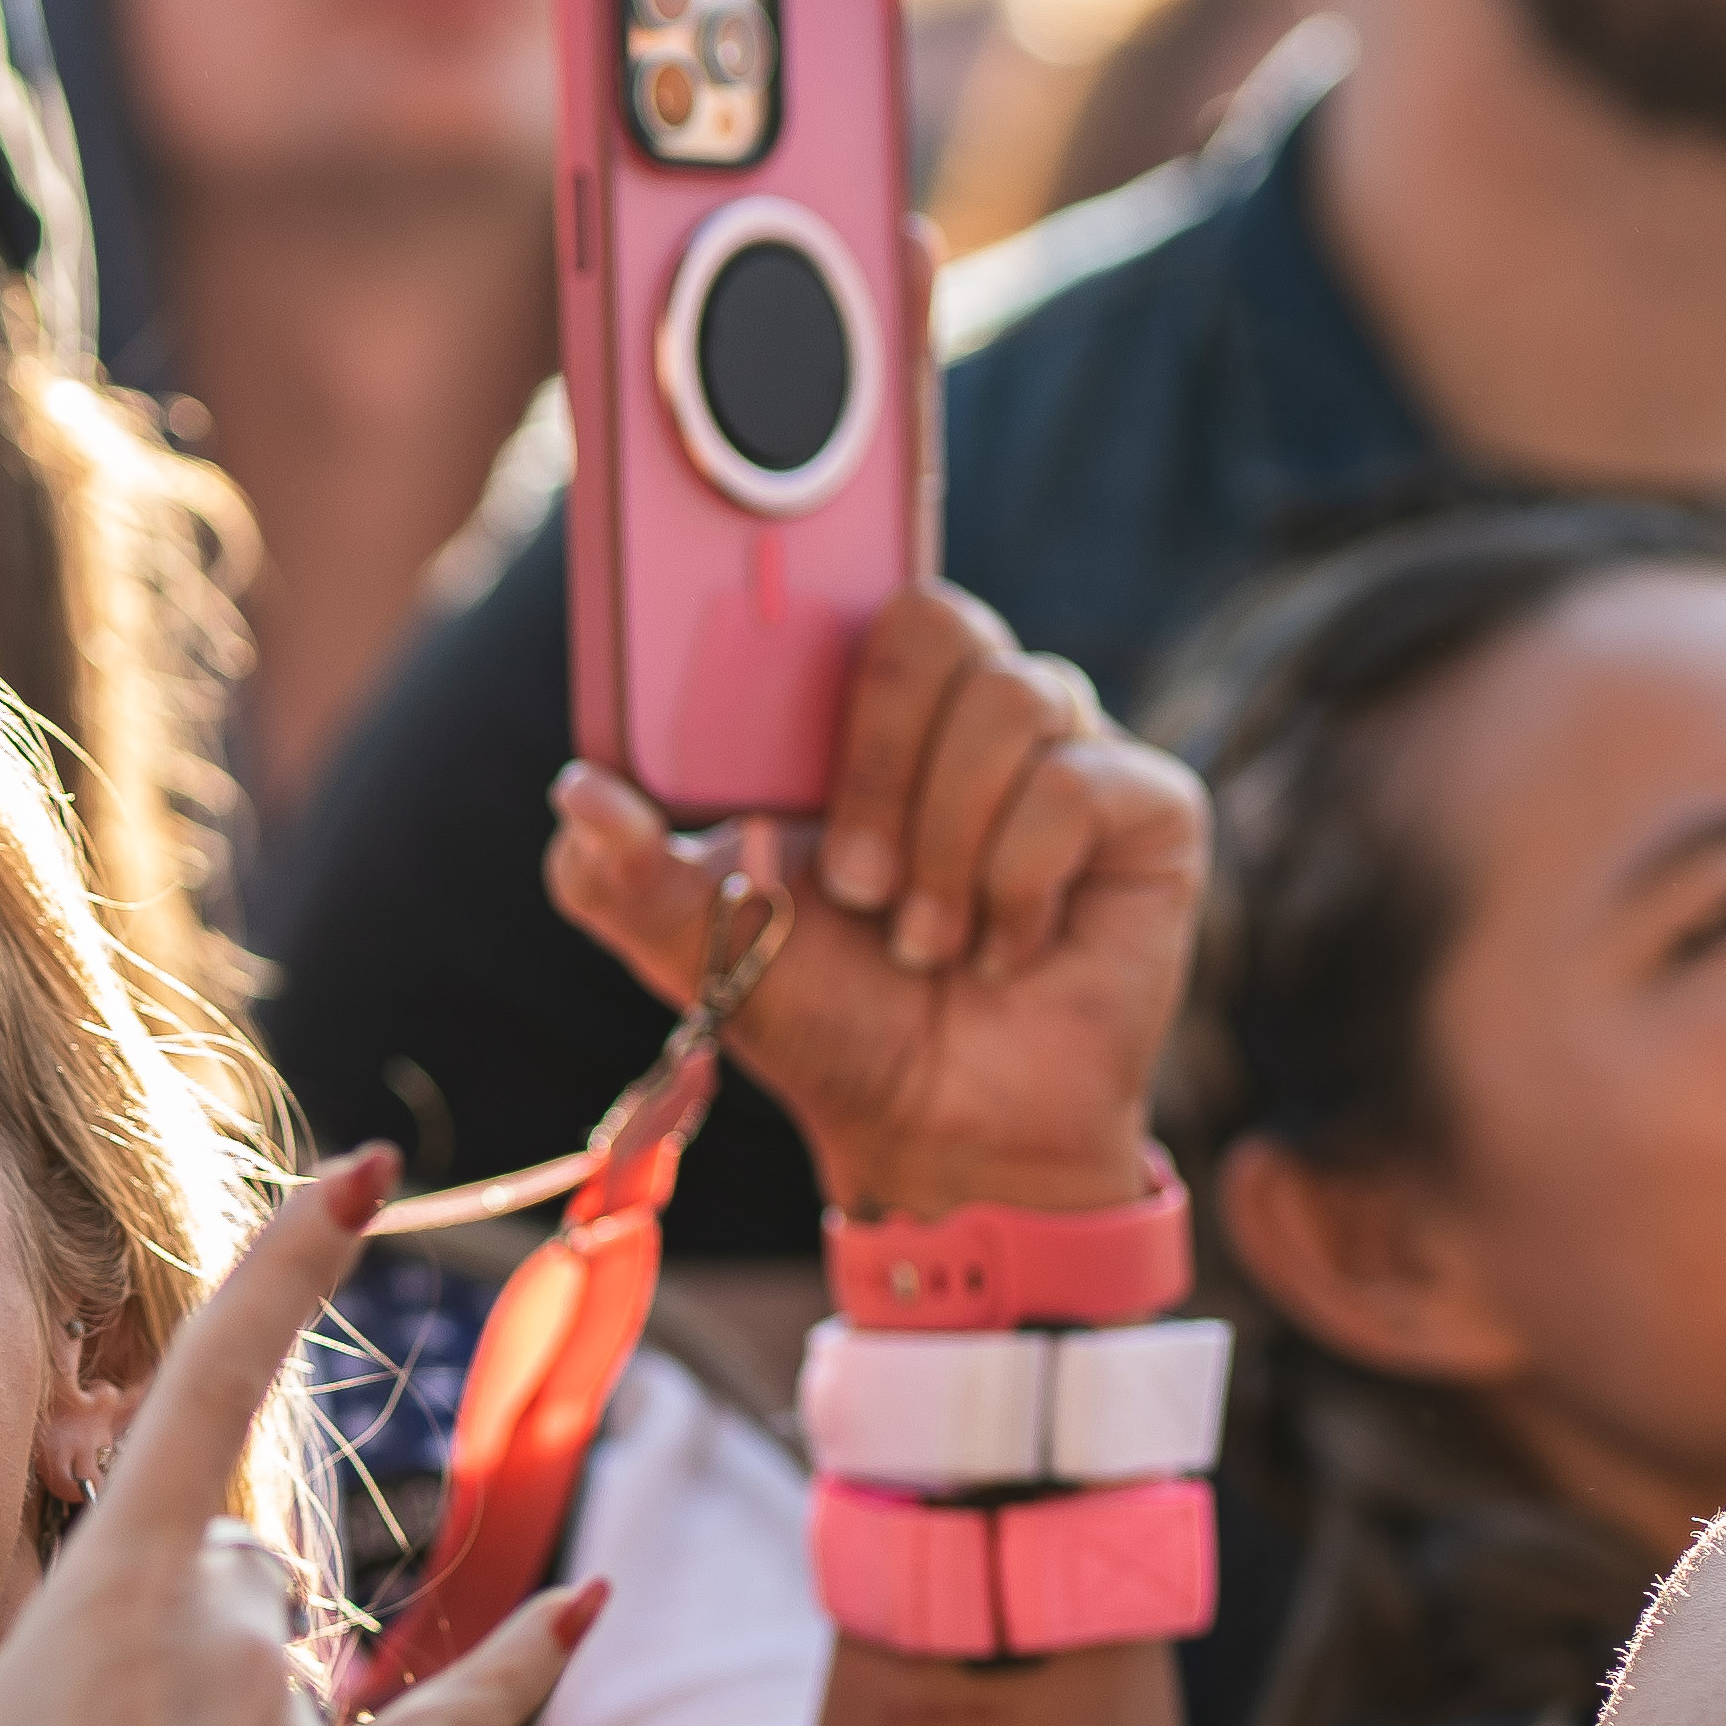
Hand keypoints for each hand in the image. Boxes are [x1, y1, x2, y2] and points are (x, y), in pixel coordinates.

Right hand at [0, 1150, 602, 1725]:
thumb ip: (2, 1709)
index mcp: (104, 1592)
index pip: (210, 1385)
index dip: (285, 1266)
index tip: (357, 1169)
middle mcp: (221, 1640)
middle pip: (241, 1565)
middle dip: (184, 1628)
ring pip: (293, 1654)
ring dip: (233, 1706)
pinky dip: (518, 1662)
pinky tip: (586, 1600)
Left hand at [547, 581, 1204, 1221]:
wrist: (945, 1131)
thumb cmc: (833, 1020)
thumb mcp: (700, 949)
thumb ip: (621, 871)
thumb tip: (579, 791)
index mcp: (864, 714)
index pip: (853, 594)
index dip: (814, 629)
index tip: (779, 725)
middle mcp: (972, 711)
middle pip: (935, 617)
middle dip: (878, 761)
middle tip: (854, 885)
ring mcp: (1068, 749)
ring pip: (1011, 698)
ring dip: (945, 843)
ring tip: (925, 941)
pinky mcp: (1146, 807)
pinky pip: (1074, 784)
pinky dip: (1016, 883)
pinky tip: (1007, 950)